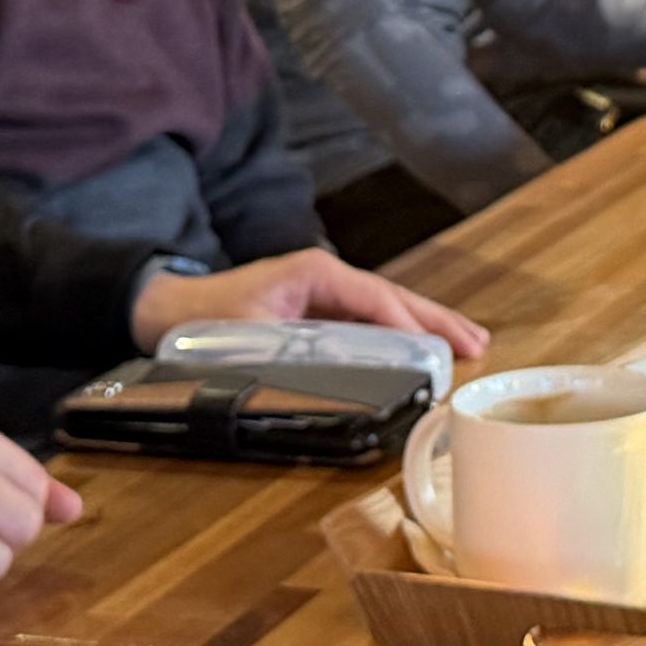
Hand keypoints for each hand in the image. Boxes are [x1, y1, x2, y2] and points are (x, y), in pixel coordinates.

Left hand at [167, 249, 489, 357]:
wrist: (169, 310)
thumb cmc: (204, 319)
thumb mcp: (247, 334)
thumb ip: (292, 349)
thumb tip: (335, 372)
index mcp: (314, 272)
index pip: (374, 298)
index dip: (408, 324)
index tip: (437, 349)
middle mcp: (327, 277)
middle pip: (394, 298)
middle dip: (437, 320)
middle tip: (476, 344)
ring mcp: (327, 292)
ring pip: (389, 308)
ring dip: (429, 326)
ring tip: (470, 343)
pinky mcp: (323, 311)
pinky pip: (374, 321)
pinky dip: (404, 333)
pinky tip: (427, 349)